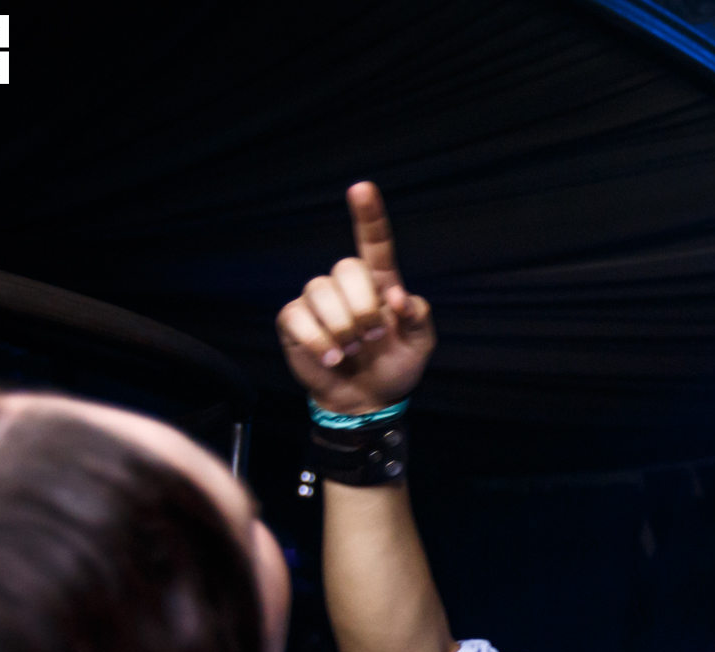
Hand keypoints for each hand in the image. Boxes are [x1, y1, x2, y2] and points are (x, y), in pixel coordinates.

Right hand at [276, 182, 435, 414]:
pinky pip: (297, 316)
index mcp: (380, 284)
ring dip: (341, 327)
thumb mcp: (420, 346)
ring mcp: (318, 302)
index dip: (368, 216)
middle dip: (362, 305)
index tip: (362, 189)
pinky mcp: (294, 320)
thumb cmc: (394, 367)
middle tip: (372, 337)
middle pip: (346, 267)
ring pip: (320, 291)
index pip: (374, 243)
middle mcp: (347, 286)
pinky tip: (331, 357)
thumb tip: (397, 299)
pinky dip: (317, 340)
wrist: (367, 400)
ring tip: (351, 351)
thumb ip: (419, 319)